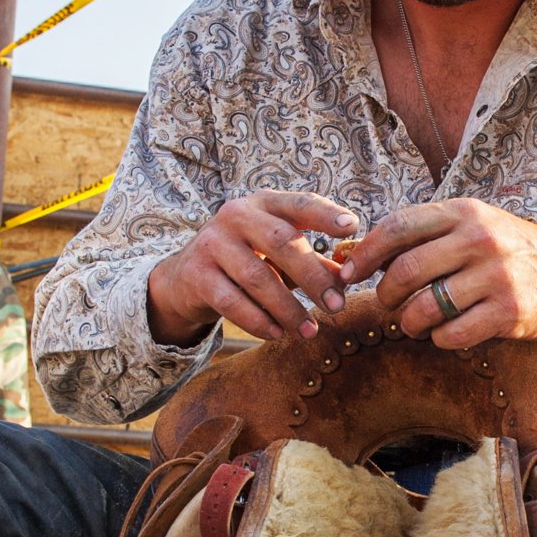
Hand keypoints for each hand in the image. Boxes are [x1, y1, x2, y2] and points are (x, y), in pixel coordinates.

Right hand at [145, 191, 357, 344]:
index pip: (298, 203)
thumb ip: (313, 263)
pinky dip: (258, 321)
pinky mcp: (196, 275)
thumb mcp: (279, 255)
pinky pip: (232, 302)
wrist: (185, 278)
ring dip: (288, 309)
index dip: (324, 213)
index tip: (351, 227)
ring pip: (258, 277)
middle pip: (281, 241)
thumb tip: (345, 280)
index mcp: (263, 203)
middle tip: (336, 306)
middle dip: (313, 276)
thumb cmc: (246, 260)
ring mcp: (212, 243)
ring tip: (309, 331)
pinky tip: (277, 333)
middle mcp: (236, 216)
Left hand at [336, 199, 536, 348]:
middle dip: (385, 294)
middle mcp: (480, 239)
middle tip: (386, 303)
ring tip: (414, 322)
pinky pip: (452, 334)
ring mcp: (497, 276)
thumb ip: (422, 235)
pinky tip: (446, 333)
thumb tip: (352, 255)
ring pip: (425, 308)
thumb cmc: (508, 248)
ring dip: (409, 322)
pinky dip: (439, 339)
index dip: (365, 253)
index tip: (348, 272)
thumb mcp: (472, 225)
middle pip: (406, 271)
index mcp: (464, 212)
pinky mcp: (509, 313)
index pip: (398, 227)